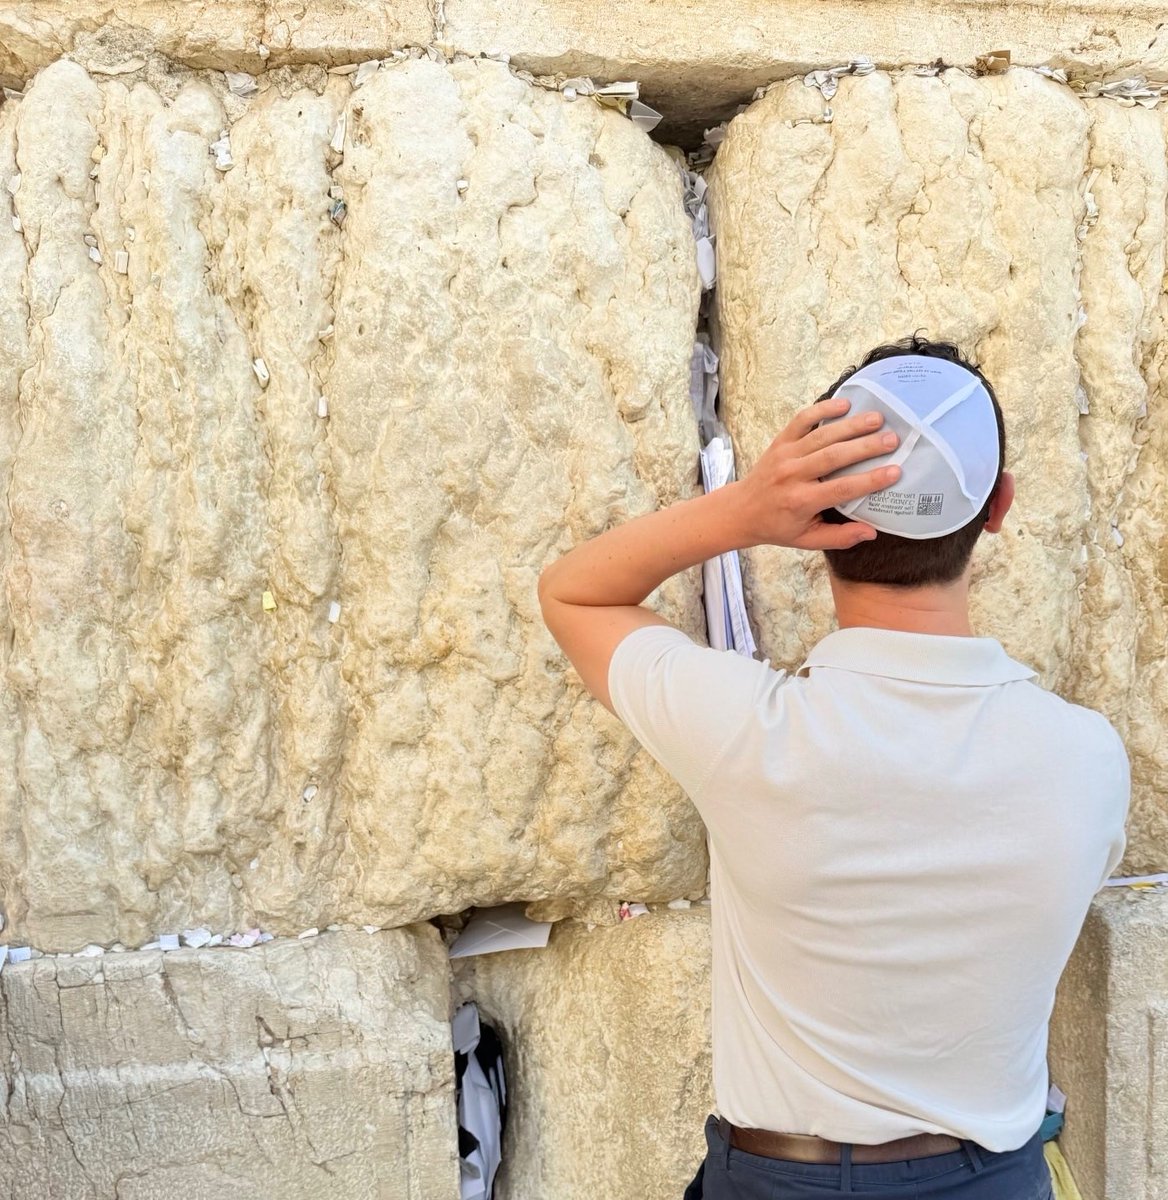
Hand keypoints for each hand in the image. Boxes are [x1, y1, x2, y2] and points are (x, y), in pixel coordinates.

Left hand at [736, 396, 900, 548]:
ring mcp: (785, 455)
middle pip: (834, 456)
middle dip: (866, 446)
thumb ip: (839, 537)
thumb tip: (872, 532)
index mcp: (801, 501)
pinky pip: (802, 420)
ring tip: (878, 418)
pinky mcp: (780, 441)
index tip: (895, 471)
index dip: (869, 480)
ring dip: (851, 425)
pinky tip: (844, 404)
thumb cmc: (777, 526)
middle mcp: (792, 475)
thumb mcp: (806, 539)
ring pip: (821, 435)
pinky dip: (822, 409)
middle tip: (893, 439)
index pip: (841, 489)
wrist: (741, 510)